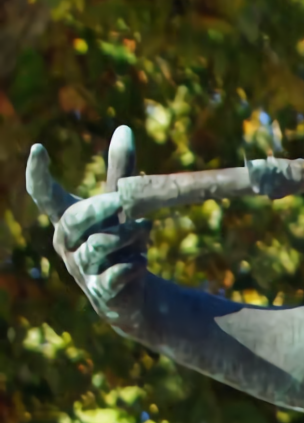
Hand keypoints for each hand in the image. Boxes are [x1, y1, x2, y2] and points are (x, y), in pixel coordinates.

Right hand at [28, 126, 150, 329]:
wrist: (129, 294)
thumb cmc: (119, 241)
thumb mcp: (120, 207)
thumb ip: (120, 171)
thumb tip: (124, 128)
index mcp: (65, 219)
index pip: (43, 195)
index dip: (38, 174)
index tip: (39, 149)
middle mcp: (66, 243)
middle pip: (73, 220)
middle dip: (98, 208)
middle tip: (122, 200)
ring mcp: (81, 269)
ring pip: (99, 245)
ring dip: (127, 235)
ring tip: (146, 229)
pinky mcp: (101, 292)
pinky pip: (115, 274)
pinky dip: (133, 265)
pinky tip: (142, 262)